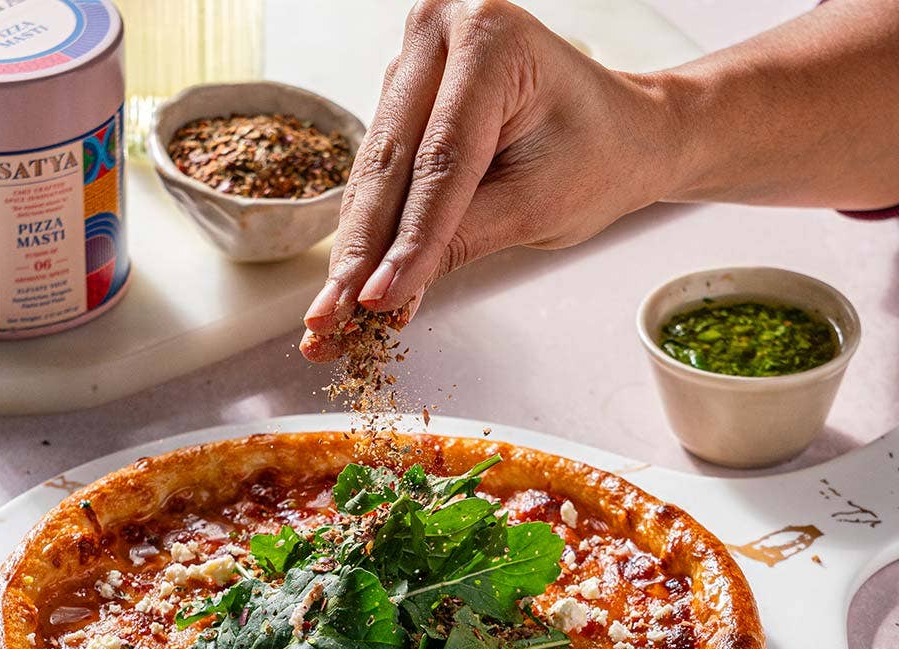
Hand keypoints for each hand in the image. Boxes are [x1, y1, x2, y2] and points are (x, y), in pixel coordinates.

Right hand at [300, 0, 674, 359]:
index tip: (377, 301)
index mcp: (492, 40)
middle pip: (393, 163)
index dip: (406, 240)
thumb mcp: (537, 207)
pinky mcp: (404, 93)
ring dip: (352, 248)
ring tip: (328, 314)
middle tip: (331, 317)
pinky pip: (379, 171)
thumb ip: (461, 241)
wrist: (622, 131)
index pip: (441, 161)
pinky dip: (366, 230)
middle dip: (362, 252)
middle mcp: (443, 30)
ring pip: (375, 172)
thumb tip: (389, 294)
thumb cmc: (598, 158)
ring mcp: (416, 58)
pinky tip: (345, 283)